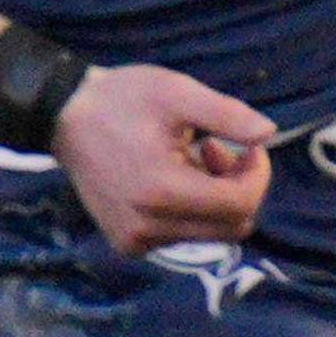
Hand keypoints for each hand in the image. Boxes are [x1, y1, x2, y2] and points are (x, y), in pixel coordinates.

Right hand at [51, 64, 280, 253]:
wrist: (66, 118)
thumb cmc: (123, 100)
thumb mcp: (178, 93)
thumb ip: (227, 115)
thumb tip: (269, 133)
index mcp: (161, 191)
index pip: (239, 205)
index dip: (257, 175)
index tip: (249, 147)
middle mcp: (147, 228)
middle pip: (231, 226)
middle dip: (239, 187)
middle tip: (218, 149)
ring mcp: (135, 241)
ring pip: (210, 233)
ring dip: (215, 197)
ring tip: (192, 157)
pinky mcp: (128, 243)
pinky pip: (182, 236)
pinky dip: (192, 209)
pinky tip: (173, 175)